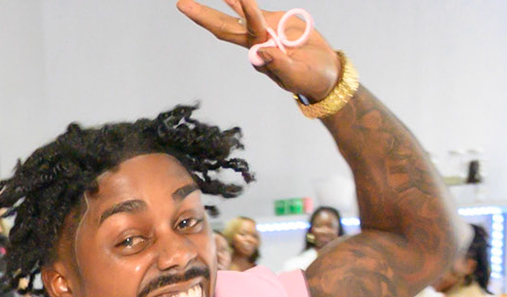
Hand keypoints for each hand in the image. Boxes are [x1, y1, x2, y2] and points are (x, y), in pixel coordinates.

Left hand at [178, 0, 340, 102]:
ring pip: (237, 15)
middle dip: (203, 15)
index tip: (241, 0)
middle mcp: (256, 42)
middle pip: (224, 26)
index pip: (243, 32)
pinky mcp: (273, 24)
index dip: (236, 16)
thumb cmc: (311, 80)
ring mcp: (263, 31)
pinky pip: (251, 11)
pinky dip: (239, 2)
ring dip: (221, 3)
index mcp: (259, 54)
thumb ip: (279, 65)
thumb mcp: (296, 76)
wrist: (325, 74)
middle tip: (181, 3)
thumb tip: (261, 52)